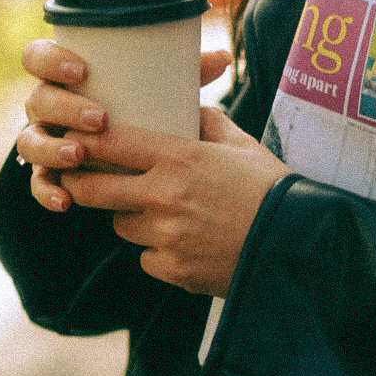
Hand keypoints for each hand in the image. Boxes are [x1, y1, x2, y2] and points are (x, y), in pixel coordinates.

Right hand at [16, 39, 233, 212]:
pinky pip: (38, 184)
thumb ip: (185, 75)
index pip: (38, 57)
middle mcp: (48, 107)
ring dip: (52, 149)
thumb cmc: (144, 114)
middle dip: (64, 109)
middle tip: (99, 119)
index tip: (81, 70)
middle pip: (38, 101)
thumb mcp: (162, 93)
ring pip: (30, 143)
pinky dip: (47, 192)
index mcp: (65, 78)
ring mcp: (44, 141)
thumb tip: (225, 57)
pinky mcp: (47, 174)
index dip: (51, 61)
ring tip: (80, 156)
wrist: (136, 160)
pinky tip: (65, 200)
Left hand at [57, 106, 288, 296]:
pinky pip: (147, 259)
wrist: (300, 243)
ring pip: (121, 225)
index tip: (75, 140)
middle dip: (83, 185)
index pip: (109, 143)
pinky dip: (159, 254)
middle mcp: (166, 195)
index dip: (84, 141)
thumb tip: (187, 106)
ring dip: (131, 219)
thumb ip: (207, 122)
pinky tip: (186, 246)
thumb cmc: (272, 189)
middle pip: (93, 190)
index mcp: (180, 157)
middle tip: (83, 181)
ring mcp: (168, 236)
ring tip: (160, 215)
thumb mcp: (241, 145)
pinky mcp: (175, 270)